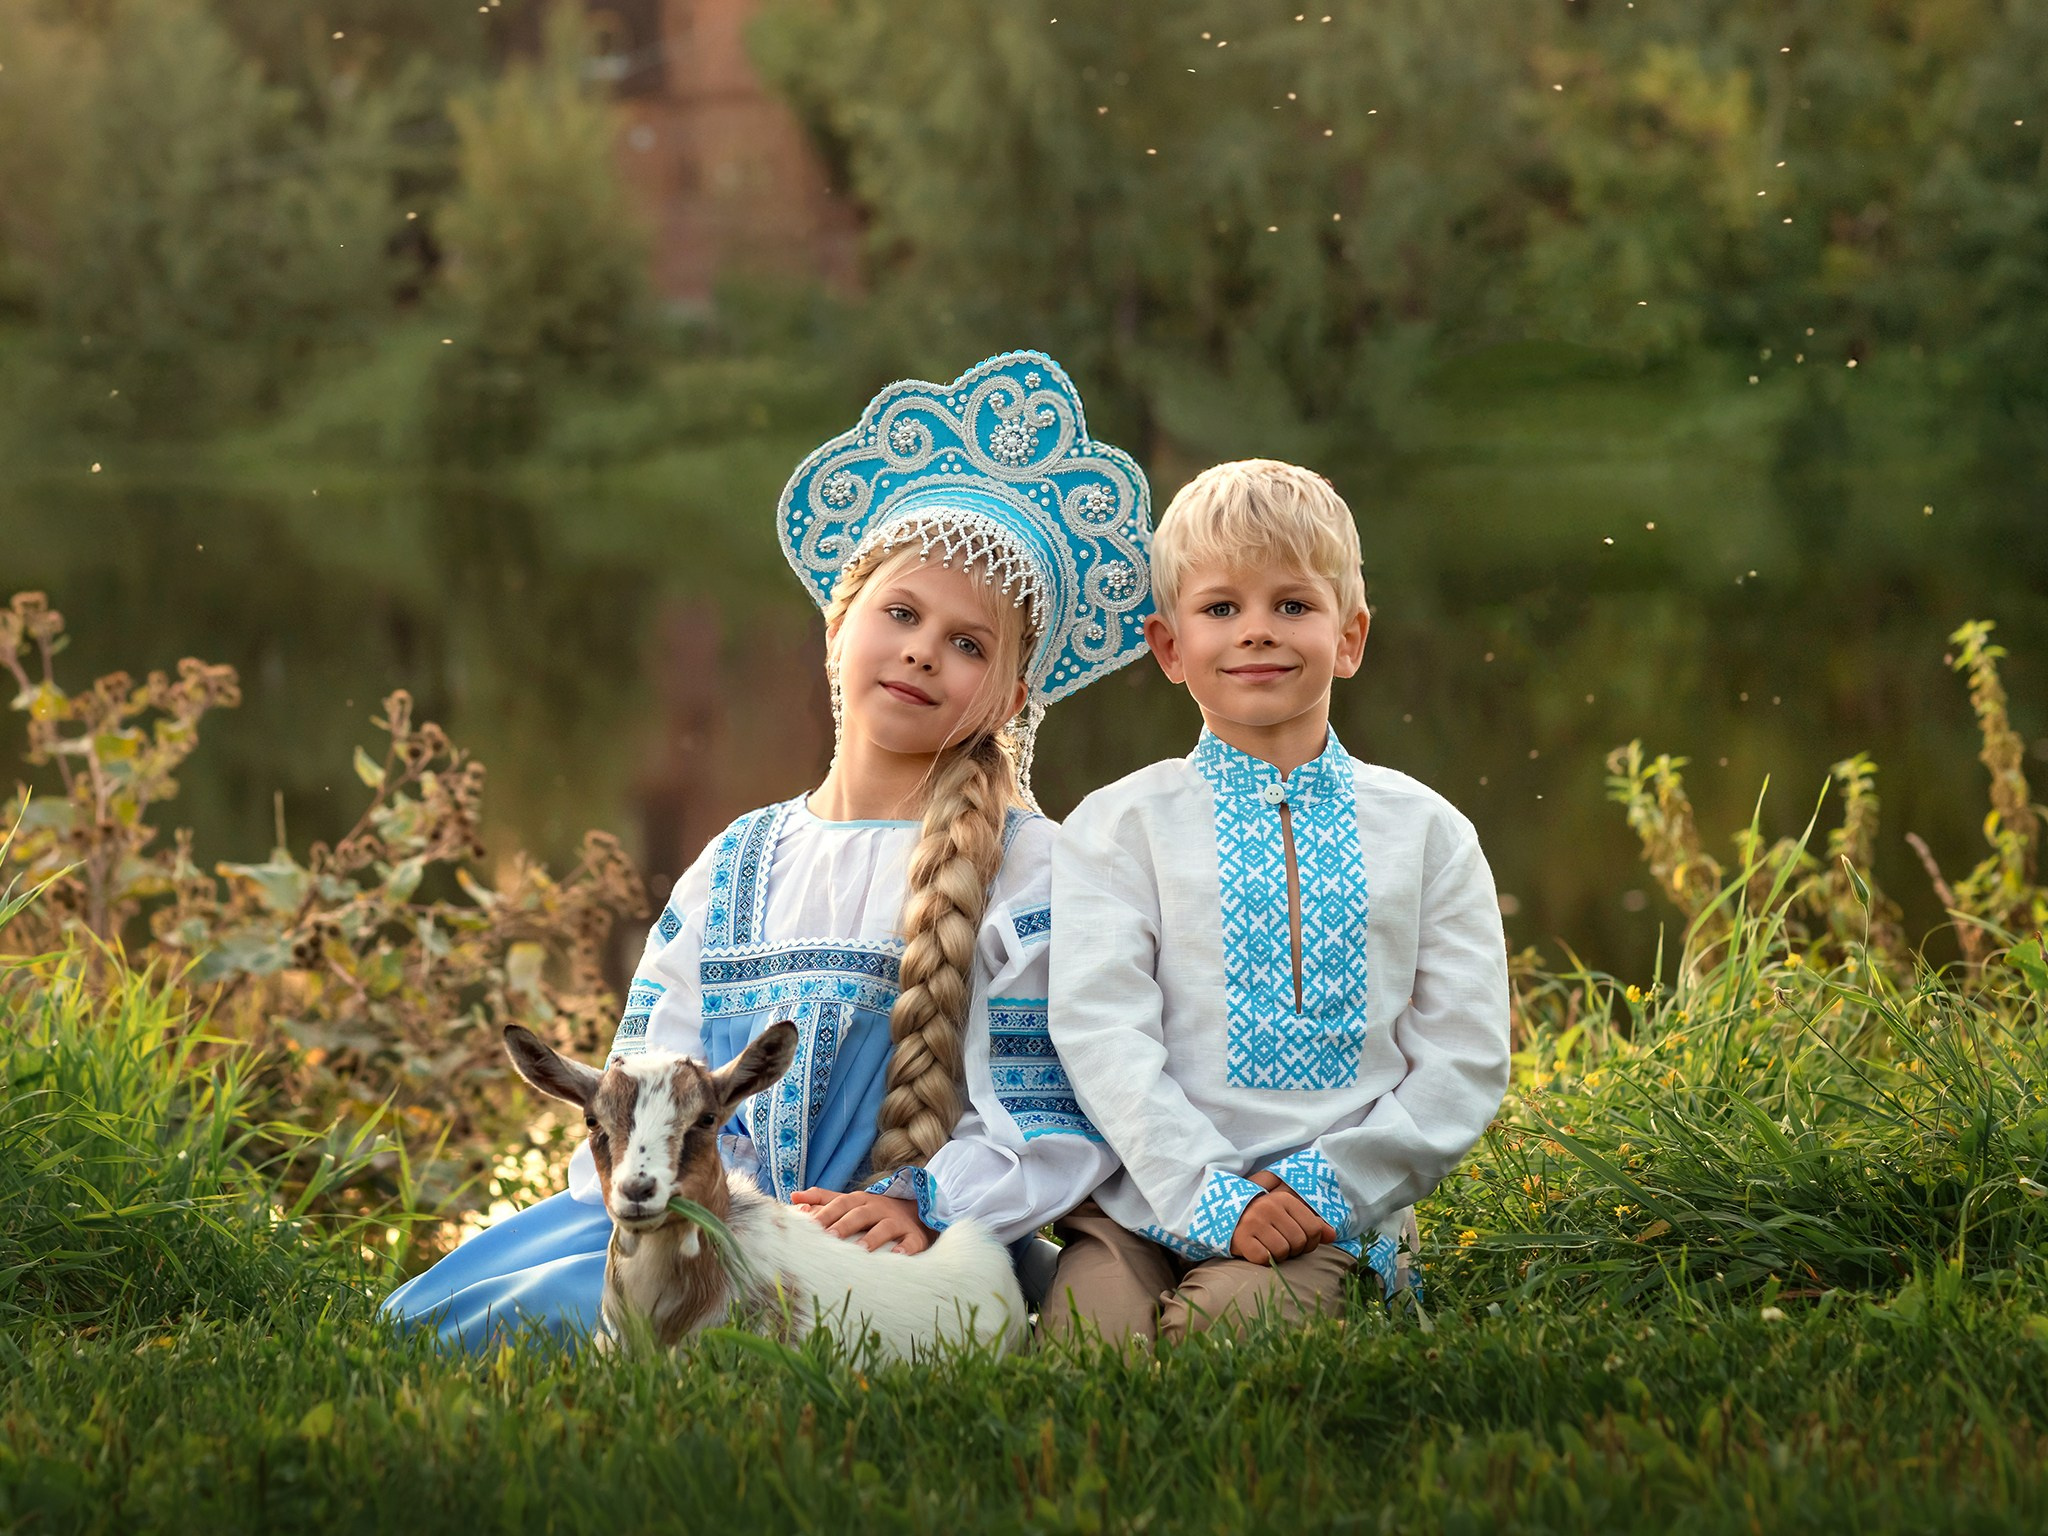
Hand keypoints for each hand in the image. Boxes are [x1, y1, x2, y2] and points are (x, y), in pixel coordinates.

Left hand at [791, 1188, 935, 1253]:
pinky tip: (897, 1256)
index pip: (841, 1203)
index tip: (809, 1225)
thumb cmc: (872, 1211)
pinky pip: (911, 1241)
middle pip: (860, 1213)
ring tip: (860, 1250)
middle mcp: (878, 1208)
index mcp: (860, 1200)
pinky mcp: (914, 1235)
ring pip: (885, 1227)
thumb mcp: (850, 1202)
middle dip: (844, 1224)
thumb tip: (794, 1197)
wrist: (915, 1211)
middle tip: (830, 1237)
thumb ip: (822, 1199)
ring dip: (873, 1237)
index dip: (826, 1213)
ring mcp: (897, 1221)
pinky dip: (906, 1248)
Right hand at [1229, 1181, 1336, 1265]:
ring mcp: (1254, 1221)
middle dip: (1294, 1250)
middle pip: (1300, 1241)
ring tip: (1268, 1246)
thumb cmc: (1263, 1221)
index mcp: (1284, 1199)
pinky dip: (1262, 1260)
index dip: (1310, 1242)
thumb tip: (1332, 1235)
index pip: (1314, 1228)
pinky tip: (1255, 1250)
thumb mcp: (1287, 1216)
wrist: (1225, 1220)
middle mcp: (1269, 1206)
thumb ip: (1312, 1224)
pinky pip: (1264, 1258)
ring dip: (1278, 1256)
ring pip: (1283, 1251)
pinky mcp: (1241, 1237)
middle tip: (1280, 1245)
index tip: (1298, 1241)